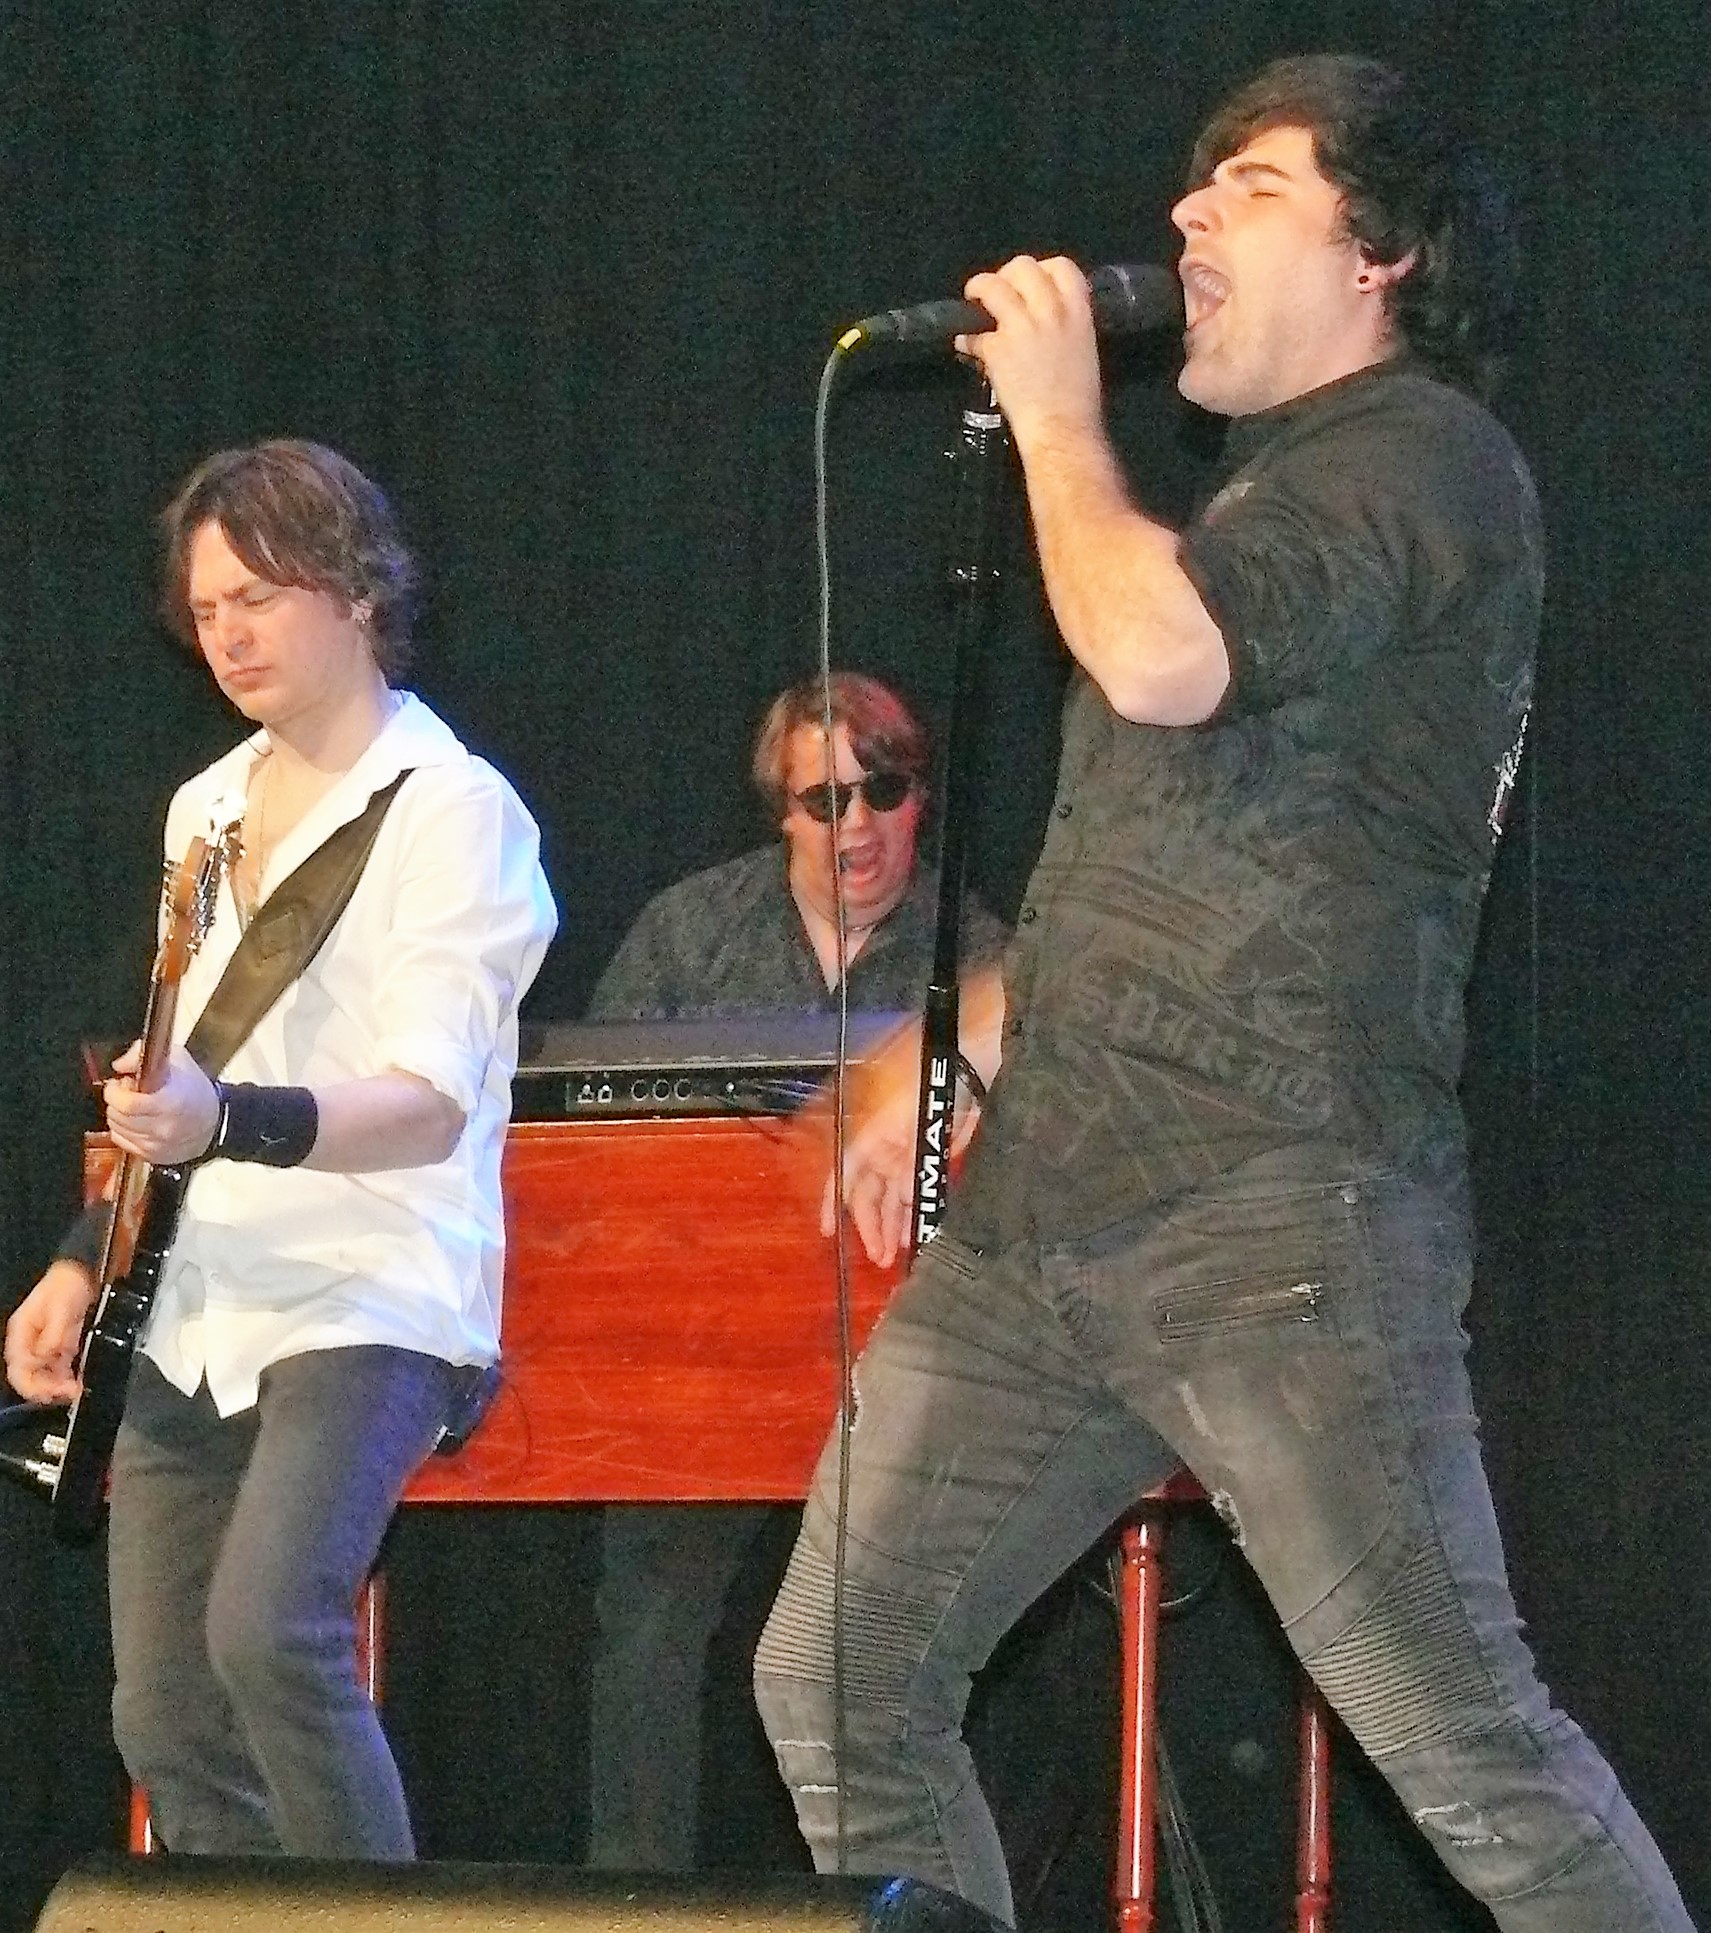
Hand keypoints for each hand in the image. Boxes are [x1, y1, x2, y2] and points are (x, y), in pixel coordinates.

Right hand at [4, 1260, 95, 1402]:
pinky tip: (78, 1382)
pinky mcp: (60, 1347)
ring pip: (44, 1375)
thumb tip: (47, 1355)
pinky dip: (67, 1377)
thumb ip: (53, 1334)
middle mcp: (30, 1343)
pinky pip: (59, 1369)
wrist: (80, 1274)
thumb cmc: (65, 1285)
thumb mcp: (60, 1308)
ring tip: (75, 1391)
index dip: (31, 1384)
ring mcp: (44, 1346)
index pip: (18, 1367)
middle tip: (67, 1394)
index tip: (50, 1391)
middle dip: (46, 1389)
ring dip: (57, 1386)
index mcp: (21, 1333)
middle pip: (29, 1376)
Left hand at [104, 1041, 219, 1166]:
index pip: (127, 1103)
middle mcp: (163, 1127)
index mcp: (170, 1102)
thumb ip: (143, 1055)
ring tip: (136, 1106)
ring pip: (116, 1128)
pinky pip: (122, 1141)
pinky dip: (124, 1130)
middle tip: (129, 1093)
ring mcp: (156, 1144)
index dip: (115, 1092)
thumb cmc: (197, 1091)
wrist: (215, 1123)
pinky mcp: (151, 1155)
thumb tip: (119, 1065)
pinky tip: (138, 1121)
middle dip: (116, 1101)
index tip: (118, 1084)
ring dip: (119, 1115)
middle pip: (118, 1116)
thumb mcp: (178, 1060)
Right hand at [817, 1022, 982, 1269]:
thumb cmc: (938, 1077)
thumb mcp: (917, 1122)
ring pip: (895, 1192)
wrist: (978, 1055)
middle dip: (871, 1224)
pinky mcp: (938, 1149)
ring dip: (893, 1222)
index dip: (834, 1201)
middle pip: (871, 1190)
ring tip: (896, 1252)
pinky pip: (921, 1185)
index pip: (846, 1172)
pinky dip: (916, 1208)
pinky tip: (917, 1229)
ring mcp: (913, 1146)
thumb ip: (908, 1163)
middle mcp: (888, 1141)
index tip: (828, 1231)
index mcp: (874, 1131)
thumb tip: (902, 1198)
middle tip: (879, 1258)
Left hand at [956, 255, 1103, 448]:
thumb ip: (1067, 324)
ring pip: (992, 285)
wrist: (1062, 430)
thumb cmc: (1079, 400)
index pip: (1060, 266)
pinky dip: (967, 338)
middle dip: (1007, 275)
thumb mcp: (1084, 349)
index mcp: (1078, 311)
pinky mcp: (997, 349)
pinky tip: (966, 346)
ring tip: (973, 299)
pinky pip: (974, 333)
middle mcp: (1050, 311)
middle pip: (1023, 267)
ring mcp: (1022, 327)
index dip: (1042, 269)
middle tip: (1000, 292)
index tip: (1031, 282)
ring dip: (979, 288)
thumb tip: (1041, 315)